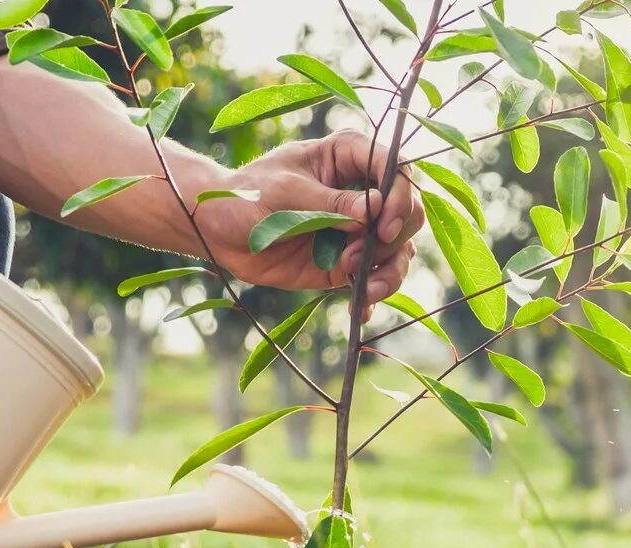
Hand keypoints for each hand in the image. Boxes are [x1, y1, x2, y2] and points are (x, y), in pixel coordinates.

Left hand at [197, 130, 422, 305]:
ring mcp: (360, 229)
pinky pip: (378, 279)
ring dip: (389, 272)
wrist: (222, 232)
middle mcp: (363, 192)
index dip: (400, 196)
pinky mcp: (351, 261)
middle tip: (359, 255)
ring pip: (401, 249)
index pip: (396, 168)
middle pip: (409, 212)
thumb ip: (331, 203)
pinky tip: (359, 308)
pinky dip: (373, 295)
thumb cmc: (248, 196)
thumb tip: (374, 210)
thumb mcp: (286, 193)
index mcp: (349, 156)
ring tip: (358, 284)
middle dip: (393, 237)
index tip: (383, 225)